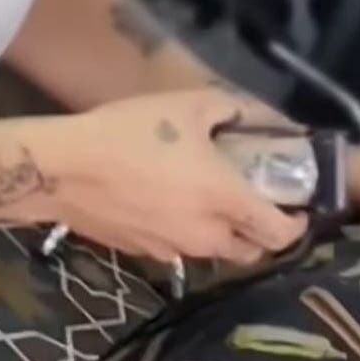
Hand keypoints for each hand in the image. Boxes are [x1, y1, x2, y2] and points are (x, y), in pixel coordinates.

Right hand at [34, 88, 308, 263]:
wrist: (61, 170)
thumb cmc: (129, 134)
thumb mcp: (185, 107)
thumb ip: (226, 111)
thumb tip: (244, 116)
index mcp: (225, 202)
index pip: (280, 233)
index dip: (296, 225)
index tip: (297, 209)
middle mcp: (206, 236)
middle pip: (250, 252)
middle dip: (261, 235)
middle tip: (256, 206)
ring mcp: (173, 250)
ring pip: (214, 253)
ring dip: (222, 236)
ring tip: (210, 204)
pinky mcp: (143, 253)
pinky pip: (177, 249)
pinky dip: (185, 234)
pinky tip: (168, 205)